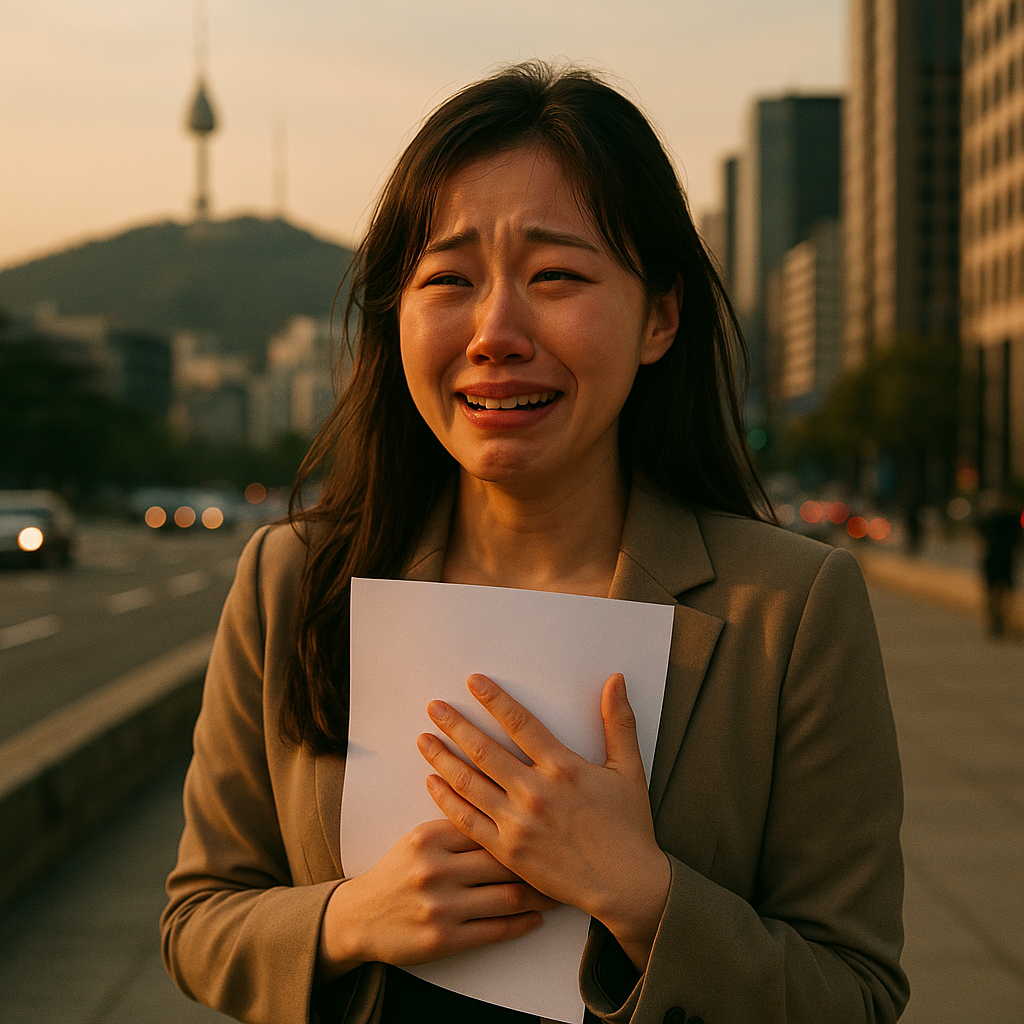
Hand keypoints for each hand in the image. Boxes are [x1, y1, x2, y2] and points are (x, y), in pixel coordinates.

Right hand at [315, 818, 557, 982]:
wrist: (361, 917)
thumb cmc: (398, 871)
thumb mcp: (420, 839)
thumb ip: (457, 826)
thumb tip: (505, 809)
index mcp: (430, 837)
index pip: (487, 824)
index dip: (521, 825)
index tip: (548, 823)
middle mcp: (436, 870)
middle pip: (503, 860)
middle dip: (539, 860)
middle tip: (566, 856)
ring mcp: (441, 907)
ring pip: (506, 897)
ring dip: (538, 895)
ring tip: (558, 891)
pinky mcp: (444, 940)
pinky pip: (495, 930)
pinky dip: (521, 924)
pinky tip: (537, 919)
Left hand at [417, 673, 669, 970]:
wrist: (626, 884)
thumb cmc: (628, 826)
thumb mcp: (629, 768)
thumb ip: (619, 721)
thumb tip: (616, 679)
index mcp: (563, 767)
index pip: (520, 723)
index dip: (494, 699)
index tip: (473, 681)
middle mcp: (535, 792)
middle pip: (485, 750)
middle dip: (456, 725)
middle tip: (434, 706)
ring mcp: (518, 823)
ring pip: (470, 783)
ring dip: (443, 758)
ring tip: (423, 739)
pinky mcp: (508, 851)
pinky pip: (469, 821)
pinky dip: (447, 800)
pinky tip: (432, 783)